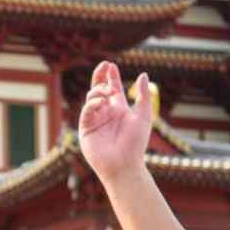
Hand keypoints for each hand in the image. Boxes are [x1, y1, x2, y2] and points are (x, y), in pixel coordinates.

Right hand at [78, 61, 152, 186]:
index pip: (112, 89)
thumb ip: (143, 95)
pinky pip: (86, 111)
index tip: (110, 65)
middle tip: (104, 66)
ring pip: (91, 98)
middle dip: (99, 77)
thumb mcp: (142, 116)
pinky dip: (92, 104)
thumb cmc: (135, 143)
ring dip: (98, 91)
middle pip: (98, 90)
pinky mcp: (86, 128)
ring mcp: (95, 120)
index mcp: (118, 110)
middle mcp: (105, 113)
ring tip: (108, 92)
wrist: (124, 164)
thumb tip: (143, 74)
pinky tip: (102, 103)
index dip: (111, 77)